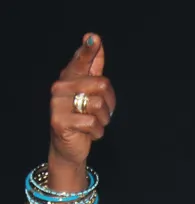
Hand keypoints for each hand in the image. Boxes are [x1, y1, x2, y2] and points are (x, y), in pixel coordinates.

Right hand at [49, 33, 115, 168]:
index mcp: (70, 77)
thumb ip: (93, 68)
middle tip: (101, 113)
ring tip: (94, 123)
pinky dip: (97, 132)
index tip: (94, 38)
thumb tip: (95, 39)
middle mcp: (60, 87)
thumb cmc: (83, 117)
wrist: (70, 146)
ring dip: (104, 119)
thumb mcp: (91, 93)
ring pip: (98, 105)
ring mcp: (57, 104)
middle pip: (101, 84)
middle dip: (109, 103)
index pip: (81, 61)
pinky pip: (93, 123)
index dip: (89, 50)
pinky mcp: (60, 121)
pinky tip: (88, 133)